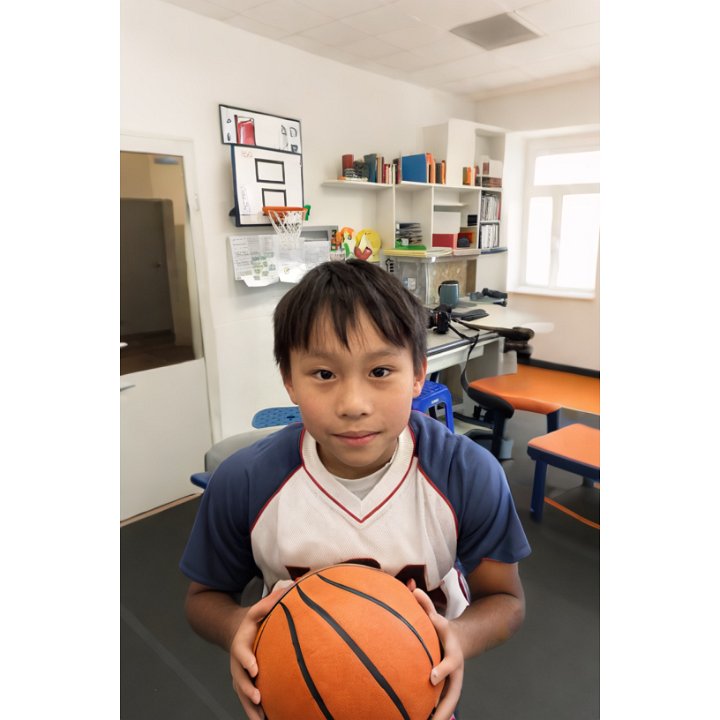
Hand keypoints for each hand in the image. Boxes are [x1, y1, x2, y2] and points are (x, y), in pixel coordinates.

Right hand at [229, 588, 285, 719]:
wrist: (235, 632)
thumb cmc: (253, 620)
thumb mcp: (258, 608)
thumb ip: (272, 600)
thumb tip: (292, 586)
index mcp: (241, 642)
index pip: (241, 652)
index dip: (246, 660)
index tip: (254, 668)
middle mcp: (237, 661)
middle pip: (238, 678)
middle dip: (247, 689)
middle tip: (257, 698)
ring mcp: (239, 675)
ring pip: (242, 693)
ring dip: (249, 707)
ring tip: (261, 719)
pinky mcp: (244, 684)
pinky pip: (248, 700)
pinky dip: (254, 712)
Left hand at [413, 588, 463, 719]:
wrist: (461, 642)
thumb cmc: (442, 629)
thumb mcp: (437, 617)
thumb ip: (426, 605)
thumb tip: (413, 588)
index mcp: (454, 656)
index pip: (450, 664)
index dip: (442, 670)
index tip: (431, 677)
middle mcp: (456, 674)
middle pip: (453, 696)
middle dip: (444, 709)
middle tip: (432, 719)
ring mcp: (453, 685)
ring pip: (447, 706)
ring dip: (438, 718)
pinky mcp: (447, 692)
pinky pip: (440, 706)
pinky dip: (432, 715)